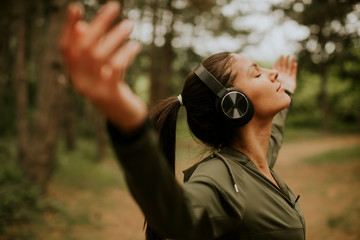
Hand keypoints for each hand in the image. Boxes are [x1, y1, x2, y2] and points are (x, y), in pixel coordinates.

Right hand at [60, 1, 146, 131]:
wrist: (125, 117)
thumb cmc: (113, 86)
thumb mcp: (102, 68)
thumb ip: (94, 50)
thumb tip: (84, 26)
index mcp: (74, 74)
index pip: (66, 48)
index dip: (69, 27)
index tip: (75, 8)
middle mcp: (79, 81)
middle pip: (84, 47)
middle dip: (99, 24)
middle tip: (114, 7)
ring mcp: (93, 89)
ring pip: (99, 56)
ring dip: (115, 36)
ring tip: (130, 24)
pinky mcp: (109, 94)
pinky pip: (115, 68)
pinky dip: (125, 53)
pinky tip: (135, 45)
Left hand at [272, 55, 297, 93]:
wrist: (282, 94)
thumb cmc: (276, 88)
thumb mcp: (272, 81)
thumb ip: (270, 76)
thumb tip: (264, 71)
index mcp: (277, 75)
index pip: (278, 67)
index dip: (279, 62)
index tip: (280, 57)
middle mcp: (282, 75)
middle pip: (284, 66)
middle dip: (285, 61)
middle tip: (287, 55)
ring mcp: (287, 77)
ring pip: (289, 68)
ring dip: (291, 63)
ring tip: (292, 57)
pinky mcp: (292, 79)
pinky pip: (293, 73)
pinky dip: (294, 68)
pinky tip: (295, 64)